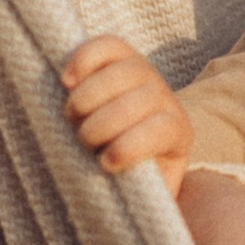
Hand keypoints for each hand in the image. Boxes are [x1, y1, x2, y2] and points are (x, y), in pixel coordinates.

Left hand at [59, 34, 191, 180]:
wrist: (131, 198)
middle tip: (73, 124)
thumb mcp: (84, 121)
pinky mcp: (182, 136)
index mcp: (128, 70)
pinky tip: (108, 162)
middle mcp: (153, 83)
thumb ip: (78, 100)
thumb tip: (62, 82)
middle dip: (89, 97)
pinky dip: (127, 146)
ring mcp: (171, 107)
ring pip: (140, 100)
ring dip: (104, 124)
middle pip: (125, 71)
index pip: (112, 46)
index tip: (65, 82)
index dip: (87, 57)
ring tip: (89, 145)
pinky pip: (158, 130)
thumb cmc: (100, 154)